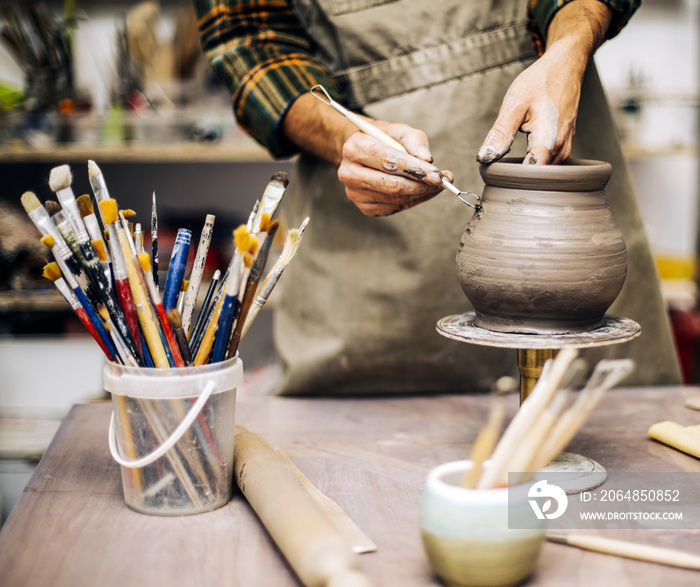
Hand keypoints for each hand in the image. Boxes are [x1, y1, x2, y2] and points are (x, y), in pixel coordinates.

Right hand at [338, 121, 451, 215]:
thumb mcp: (399, 131)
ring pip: (394, 199)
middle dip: (421, 185)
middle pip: (392, 185)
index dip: (416, 170)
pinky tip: (421, 192)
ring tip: (436, 185)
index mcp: (356, 148)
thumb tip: (427, 159)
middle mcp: (350, 172)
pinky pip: (393, 208)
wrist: (360, 152)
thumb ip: (414, 141)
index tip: (438, 175)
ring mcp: (354, 193)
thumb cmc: (382, 139)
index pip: (389, 161)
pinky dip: (412, 201)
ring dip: (421, 194)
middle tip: (443, 182)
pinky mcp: (363, 206)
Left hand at [476, 0, 612, 165]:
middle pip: (538, 180)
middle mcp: (561, 149)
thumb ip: (500, 134)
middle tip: (499, 173)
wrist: (566, 66)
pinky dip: (535, 164)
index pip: (530, 179)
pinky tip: (522, 158)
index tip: (497, 177)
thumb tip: (484, 158)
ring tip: (510, 166)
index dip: (512, 182)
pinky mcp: (563, 144)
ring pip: (545, 174)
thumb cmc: (541, 81)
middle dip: (518, 179)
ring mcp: (565, 148)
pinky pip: (549, 164)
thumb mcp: (514, 104)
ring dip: (527, 173)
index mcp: (548, 142)